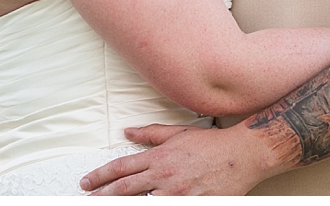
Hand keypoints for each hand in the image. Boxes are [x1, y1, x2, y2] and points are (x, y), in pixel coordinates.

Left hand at [80, 123, 269, 195]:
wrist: (242, 155)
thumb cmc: (212, 144)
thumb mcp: (178, 133)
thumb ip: (151, 133)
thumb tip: (128, 131)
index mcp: (160, 157)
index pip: (122, 167)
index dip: (100, 176)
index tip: (87, 182)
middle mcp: (164, 176)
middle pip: (125, 188)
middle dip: (103, 195)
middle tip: (88, 199)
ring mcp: (177, 193)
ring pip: (142, 202)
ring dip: (125, 204)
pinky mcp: (191, 204)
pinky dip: (153, 205)